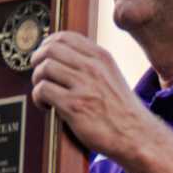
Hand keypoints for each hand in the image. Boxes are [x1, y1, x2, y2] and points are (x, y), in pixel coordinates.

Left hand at [27, 32, 151, 161]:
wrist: (135, 135)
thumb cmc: (121, 111)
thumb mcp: (112, 76)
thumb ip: (92, 64)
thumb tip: (63, 58)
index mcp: (102, 57)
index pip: (65, 37)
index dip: (47, 44)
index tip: (43, 55)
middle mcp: (93, 67)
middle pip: (50, 49)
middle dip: (38, 61)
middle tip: (38, 75)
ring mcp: (83, 85)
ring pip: (44, 67)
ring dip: (37, 80)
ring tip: (44, 93)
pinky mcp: (74, 105)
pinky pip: (43, 90)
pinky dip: (38, 97)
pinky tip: (46, 106)